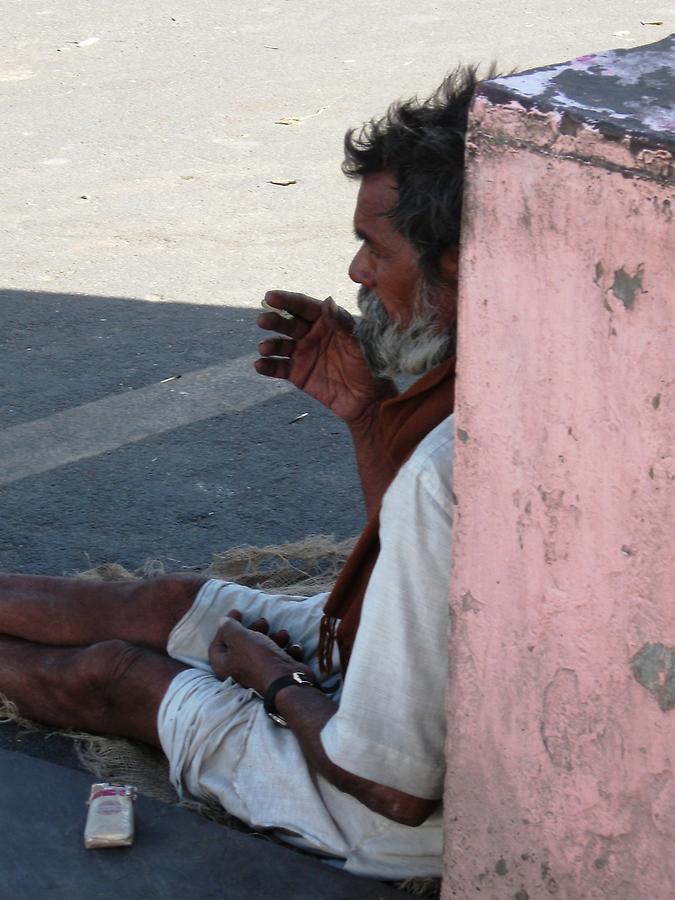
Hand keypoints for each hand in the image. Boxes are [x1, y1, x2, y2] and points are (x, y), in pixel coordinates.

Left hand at [207, 610, 312, 695]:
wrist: (286, 682)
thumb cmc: (258, 658)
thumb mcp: (239, 637)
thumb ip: (229, 627)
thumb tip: (222, 622)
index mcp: (224, 665)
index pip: (217, 643)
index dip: (225, 627)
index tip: (238, 612)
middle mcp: (239, 671)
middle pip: (243, 645)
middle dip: (254, 630)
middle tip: (263, 622)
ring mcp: (259, 673)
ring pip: (265, 649)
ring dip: (274, 638)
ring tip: (283, 634)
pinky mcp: (277, 675)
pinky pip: (280, 658)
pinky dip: (287, 650)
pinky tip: (292, 648)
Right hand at [255, 291, 396, 425]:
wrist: (367, 399)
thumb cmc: (368, 366)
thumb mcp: (358, 343)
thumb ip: (342, 323)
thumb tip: (327, 302)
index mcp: (326, 321)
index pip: (303, 307)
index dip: (287, 301)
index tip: (271, 297)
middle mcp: (311, 334)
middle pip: (288, 324)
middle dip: (274, 321)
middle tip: (263, 321)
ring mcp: (302, 354)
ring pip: (280, 345)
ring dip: (269, 345)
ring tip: (265, 348)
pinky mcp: (297, 373)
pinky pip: (278, 368)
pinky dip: (267, 366)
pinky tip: (260, 365)